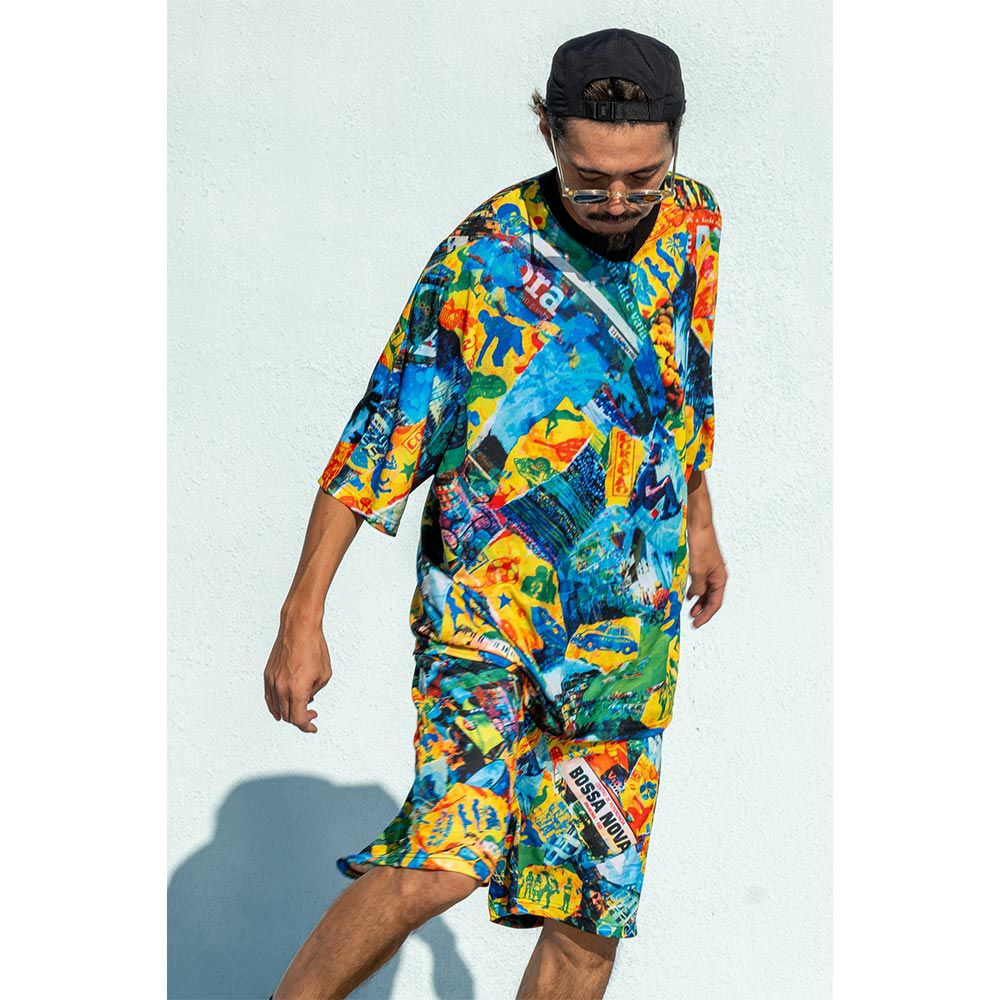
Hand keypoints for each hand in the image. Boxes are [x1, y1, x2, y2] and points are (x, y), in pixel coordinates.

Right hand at [263, 616, 332, 732]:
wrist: (299, 628)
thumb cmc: (314, 648)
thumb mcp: (324, 675)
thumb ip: (314, 693)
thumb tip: (306, 701)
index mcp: (297, 690)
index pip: (298, 719)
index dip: (306, 726)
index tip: (313, 727)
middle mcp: (281, 688)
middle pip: (287, 716)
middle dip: (300, 719)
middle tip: (312, 714)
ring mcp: (272, 681)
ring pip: (276, 708)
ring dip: (288, 712)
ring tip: (302, 707)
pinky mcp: (267, 674)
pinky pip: (269, 696)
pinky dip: (275, 705)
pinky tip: (281, 707)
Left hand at [686, 520, 727, 627]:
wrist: (699, 527)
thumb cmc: (702, 546)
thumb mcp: (697, 571)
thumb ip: (698, 587)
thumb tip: (697, 596)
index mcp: (720, 579)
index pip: (715, 603)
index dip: (706, 615)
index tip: (697, 623)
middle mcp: (717, 576)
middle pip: (712, 599)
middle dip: (703, 610)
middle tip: (693, 619)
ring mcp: (711, 571)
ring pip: (706, 592)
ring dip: (699, 601)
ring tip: (690, 610)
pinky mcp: (703, 565)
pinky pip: (701, 583)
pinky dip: (696, 591)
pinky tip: (689, 595)